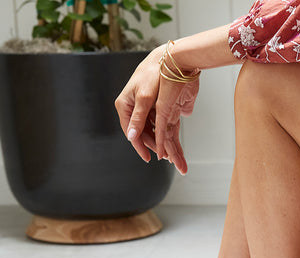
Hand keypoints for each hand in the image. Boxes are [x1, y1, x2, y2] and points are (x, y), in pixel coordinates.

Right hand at [115, 44, 199, 173]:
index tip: (149, 158)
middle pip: (143, 133)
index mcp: (126, 105)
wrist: (169, 57)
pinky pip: (160, 124)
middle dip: (154, 147)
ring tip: (173, 156)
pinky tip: (173, 144)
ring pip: (153, 131)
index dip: (140, 146)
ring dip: (162, 143)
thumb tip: (131, 136)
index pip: (131, 132)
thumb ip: (138, 118)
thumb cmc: (153, 73)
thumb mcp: (145, 97)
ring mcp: (145, 108)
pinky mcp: (156, 106)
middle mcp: (134, 108)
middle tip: (166, 158)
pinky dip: (166, 134)